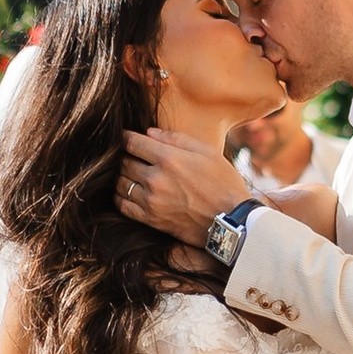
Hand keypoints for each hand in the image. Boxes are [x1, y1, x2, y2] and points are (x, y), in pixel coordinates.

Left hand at [116, 126, 247, 243]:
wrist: (232, 221)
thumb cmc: (223, 183)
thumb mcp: (207, 152)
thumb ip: (177, 139)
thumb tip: (150, 132)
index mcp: (168, 158)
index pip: (132, 142)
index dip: (126, 137)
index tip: (126, 137)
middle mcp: (155, 179)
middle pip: (123, 162)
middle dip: (125, 156)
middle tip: (131, 156)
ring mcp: (151, 201)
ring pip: (121, 183)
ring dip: (122, 176)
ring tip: (130, 173)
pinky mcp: (151, 219)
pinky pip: (123, 206)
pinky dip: (121, 197)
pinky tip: (128, 192)